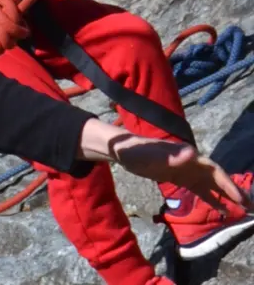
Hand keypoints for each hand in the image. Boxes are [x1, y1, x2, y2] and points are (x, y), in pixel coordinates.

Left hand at [93, 125, 244, 212]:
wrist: (121, 150)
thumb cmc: (135, 150)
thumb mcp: (151, 154)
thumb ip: (171, 156)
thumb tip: (192, 154)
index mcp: (187, 156)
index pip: (214, 170)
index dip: (228, 184)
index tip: (240, 199)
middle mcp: (191, 162)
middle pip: (217, 178)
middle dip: (233, 192)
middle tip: (250, 207)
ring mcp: (186, 170)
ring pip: (211, 185)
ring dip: (226, 197)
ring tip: (241, 212)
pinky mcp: (180, 178)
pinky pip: (200, 190)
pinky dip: (211, 199)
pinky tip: (220, 210)